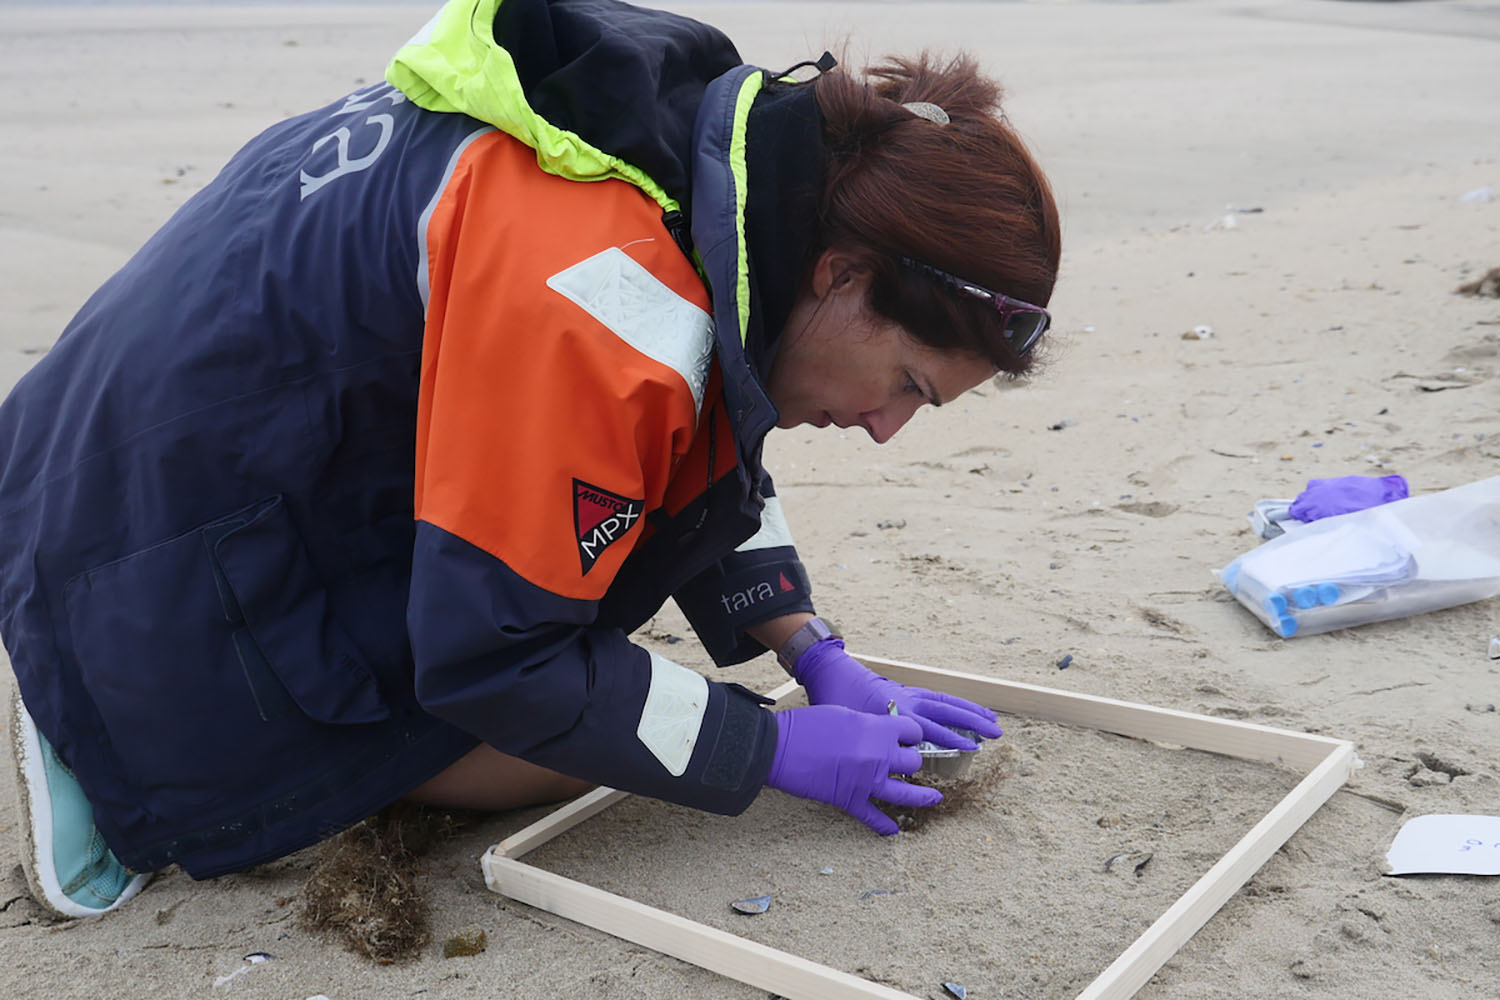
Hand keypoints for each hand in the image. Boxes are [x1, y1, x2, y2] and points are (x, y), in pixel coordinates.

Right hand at [764, 705, 939, 834]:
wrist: (780, 748)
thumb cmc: (807, 725)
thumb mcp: (844, 713)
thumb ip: (868, 725)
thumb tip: (878, 732)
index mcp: (877, 730)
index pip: (913, 730)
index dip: (912, 733)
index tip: (909, 736)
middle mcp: (879, 757)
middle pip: (913, 762)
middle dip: (912, 760)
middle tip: (907, 761)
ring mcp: (867, 782)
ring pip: (906, 794)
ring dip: (922, 797)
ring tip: (933, 798)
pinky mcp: (851, 801)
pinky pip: (874, 818)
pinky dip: (884, 827)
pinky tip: (892, 831)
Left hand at [793, 638, 1001, 750]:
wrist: (831, 671)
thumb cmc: (837, 703)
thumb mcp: (852, 727)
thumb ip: (874, 743)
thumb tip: (892, 764)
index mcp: (894, 712)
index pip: (928, 728)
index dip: (949, 739)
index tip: (970, 748)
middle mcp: (907, 702)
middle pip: (946, 711)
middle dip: (972, 723)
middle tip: (996, 733)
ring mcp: (909, 694)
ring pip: (946, 702)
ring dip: (970, 711)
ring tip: (992, 721)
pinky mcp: (908, 691)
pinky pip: (937, 697)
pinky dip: (954, 704)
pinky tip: (967, 711)